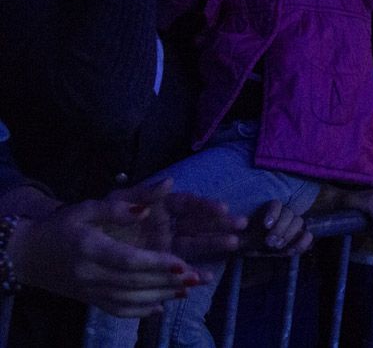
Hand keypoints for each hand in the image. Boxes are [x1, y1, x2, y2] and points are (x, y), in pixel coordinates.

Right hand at [8, 199, 203, 316]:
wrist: (27, 254)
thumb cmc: (61, 227)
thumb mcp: (85, 209)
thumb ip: (116, 209)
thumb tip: (146, 209)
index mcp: (90, 248)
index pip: (128, 260)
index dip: (156, 263)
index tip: (182, 263)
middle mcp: (90, 275)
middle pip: (134, 283)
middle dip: (167, 281)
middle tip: (196, 277)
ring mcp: (90, 291)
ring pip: (129, 300)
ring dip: (161, 296)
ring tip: (188, 290)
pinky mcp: (90, 301)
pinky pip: (117, 310)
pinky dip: (140, 311)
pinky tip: (161, 307)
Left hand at [106, 179, 246, 262]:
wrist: (75, 243)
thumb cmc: (96, 218)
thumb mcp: (115, 201)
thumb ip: (141, 194)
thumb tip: (170, 181)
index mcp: (158, 205)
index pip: (186, 204)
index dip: (204, 205)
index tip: (222, 207)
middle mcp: (166, 223)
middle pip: (198, 222)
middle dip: (220, 223)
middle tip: (241, 224)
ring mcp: (165, 243)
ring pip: (195, 242)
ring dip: (215, 243)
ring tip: (235, 243)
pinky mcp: (159, 262)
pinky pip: (180, 266)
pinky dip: (193, 271)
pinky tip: (208, 276)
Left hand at [243, 201, 312, 255]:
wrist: (255, 250)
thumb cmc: (247, 240)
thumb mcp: (239, 236)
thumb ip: (236, 233)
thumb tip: (234, 229)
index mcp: (269, 210)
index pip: (276, 204)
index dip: (274, 213)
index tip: (266, 225)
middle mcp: (283, 214)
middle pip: (289, 213)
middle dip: (280, 228)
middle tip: (270, 242)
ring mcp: (293, 225)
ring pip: (299, 221)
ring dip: (290, 234)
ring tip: (278, 247)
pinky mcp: (299, 237)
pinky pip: (307, 235)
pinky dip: (303, 242)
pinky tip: (292, 251)